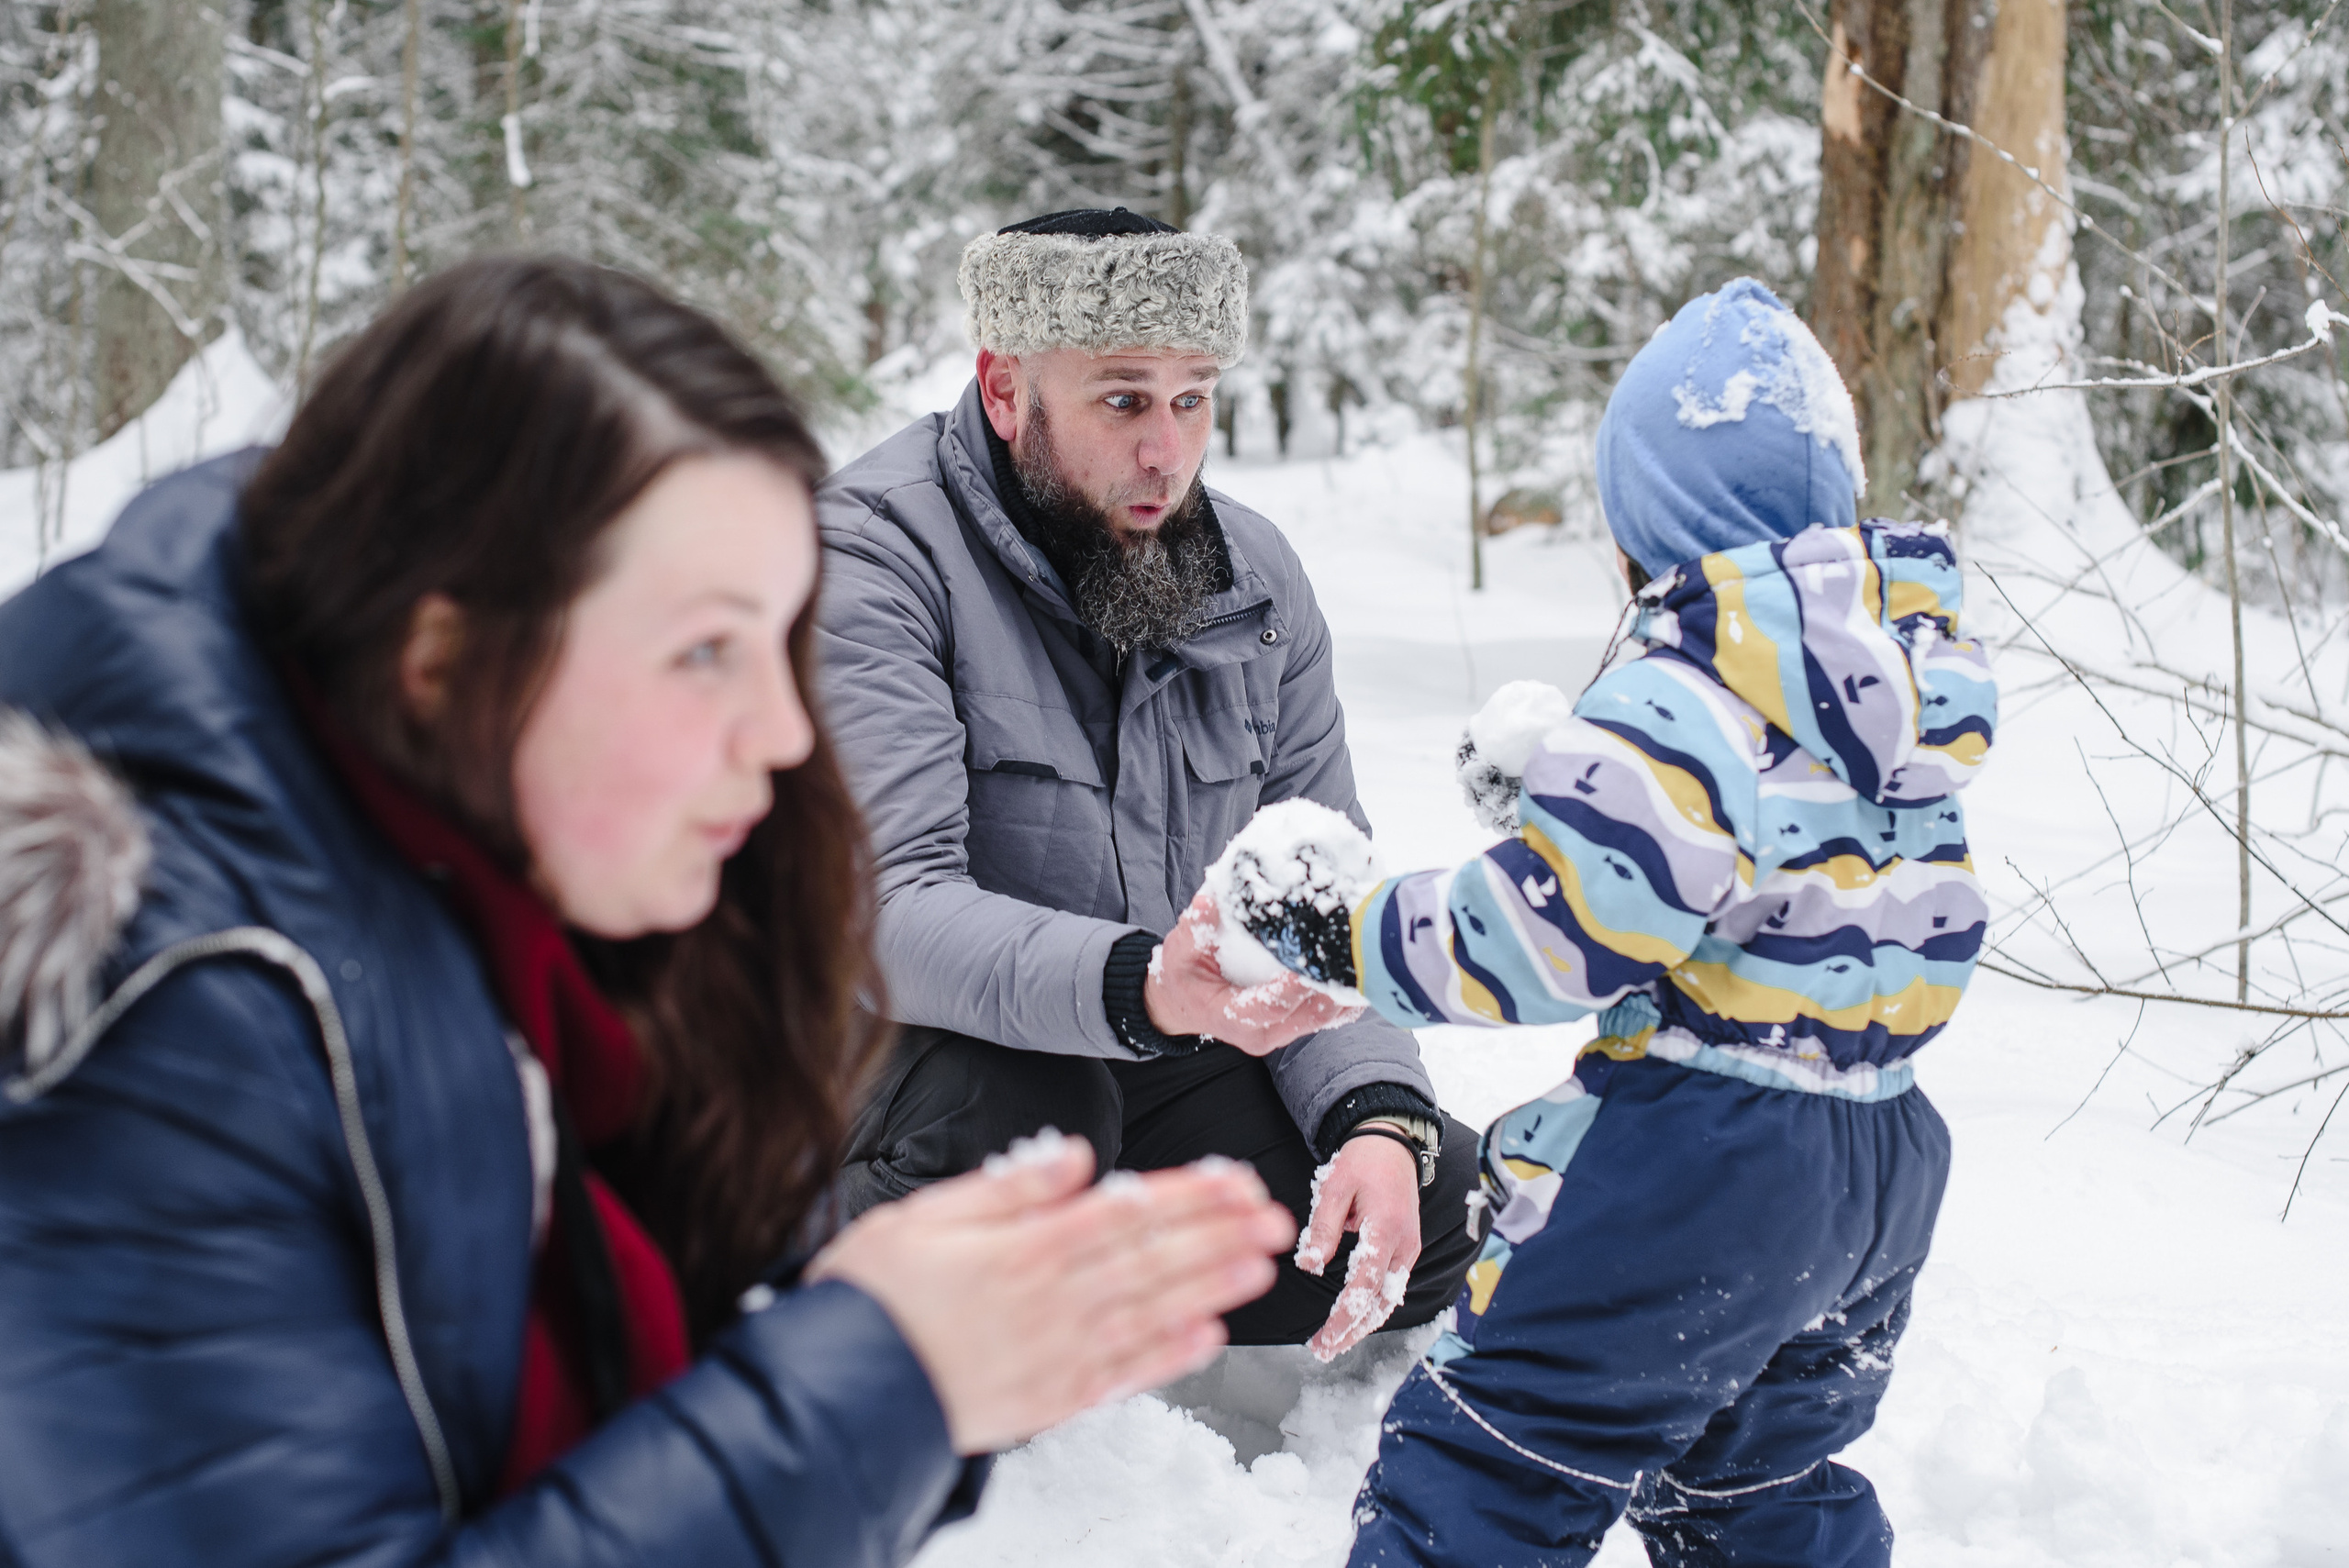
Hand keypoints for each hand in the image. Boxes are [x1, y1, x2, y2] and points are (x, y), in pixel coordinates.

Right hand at [807, 1135, 1294, 1453]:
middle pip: (1151, 1259)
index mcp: (1023, 1249)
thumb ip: (1006, 1188)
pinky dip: (1168, 1357)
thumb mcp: (921, 1215)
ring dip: (1209, 1288)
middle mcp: (1051, 1302)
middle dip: (1218, 1235)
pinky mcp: (1049, 1400)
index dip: (1187, 1195)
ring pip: (1149, 1313)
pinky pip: (1122, 1375)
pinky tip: (1206, 1338)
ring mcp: (1055, 1355)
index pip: (1126, 1213)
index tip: (1234, 1181)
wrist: (840, 1393)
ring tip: (1259, 1267)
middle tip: (1274, 1218)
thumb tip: (1074, 1157)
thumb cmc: (872, 1300)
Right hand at [1146, 891, 1364, 1056]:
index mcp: (1230, 1018)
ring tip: (1361, 959)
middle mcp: (1261, 1034)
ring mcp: (1281, 1032)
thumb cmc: (1185, 975)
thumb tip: (1211, 901)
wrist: (1186, 1001)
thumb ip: (1197, 927)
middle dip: (1330, 989)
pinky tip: (1356, 971)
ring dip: (1343, 992)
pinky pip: (1326, 1016)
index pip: (1268, 1007)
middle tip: (1350, 955)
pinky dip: (1343, 997)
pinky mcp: (1294, 1025)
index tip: (1310, 962)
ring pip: (1322, 1018)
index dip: (1291, 988)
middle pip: (1306, 1016)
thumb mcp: (1180, 950)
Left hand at [1293, 1129, 1422, 1362]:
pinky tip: (1353, 1320)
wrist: (1392, 1144)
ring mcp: (1409, 1248)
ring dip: (1363, 1324)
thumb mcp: (1333, 1187)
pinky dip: (1373, 1307)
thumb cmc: (1362, 1162)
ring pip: (1389, 1299)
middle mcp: (1404, 1245)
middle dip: (1353, 1331)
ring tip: (1334, 1343)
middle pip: (1381, 1302)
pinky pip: (1391, 1286)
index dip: (1345, 1316)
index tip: (1325, 1337)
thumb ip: (1322, 1228)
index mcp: (1385, 1229)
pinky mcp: (1406, 1249)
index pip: (1365, 1285)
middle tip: (1324, 1349)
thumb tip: (1309, 1266)